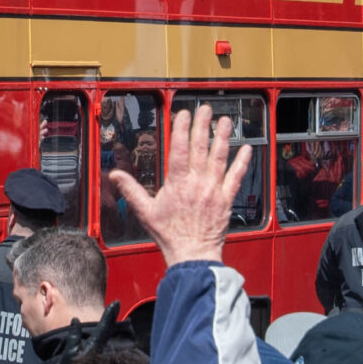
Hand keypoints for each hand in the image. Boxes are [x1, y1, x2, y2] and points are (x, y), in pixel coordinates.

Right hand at [108, 106, 250, 267]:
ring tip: (224, 121)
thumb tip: (115, 175)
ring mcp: (214, 190)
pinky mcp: (226, 199)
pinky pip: (236, 177)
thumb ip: (131, 190)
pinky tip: (247, 148)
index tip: (183, 114)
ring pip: (220, 157)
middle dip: (202, 125)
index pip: (179, 149)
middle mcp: (197, 182)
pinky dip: (242, 162)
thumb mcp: (145, 212)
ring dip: (223, 137)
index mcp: (177, 183)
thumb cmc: (169, 235)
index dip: (181, 129)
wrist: (192, 254)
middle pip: (200, 147)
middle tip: (205, 109)